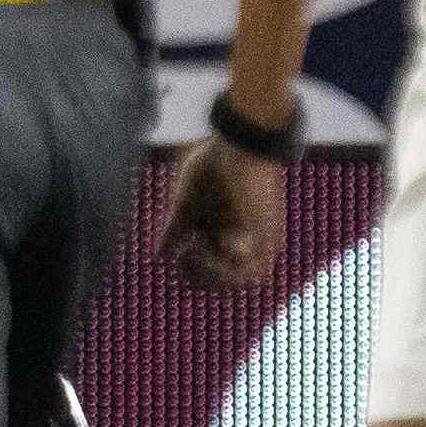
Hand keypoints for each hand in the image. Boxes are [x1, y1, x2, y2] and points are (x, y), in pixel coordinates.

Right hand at [158, 133, 285, 291]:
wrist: (241, 144)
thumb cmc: (214, 165)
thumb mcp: (186, 204)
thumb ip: (174, 231)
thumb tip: (158, 257)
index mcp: (224, 232)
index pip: (209, 270)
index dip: (189, 270)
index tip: (177, 253)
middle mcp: (244, 241)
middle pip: (221, 282)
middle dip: (197, 277)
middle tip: (183, 256)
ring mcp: (258, 243)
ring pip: (235, 283)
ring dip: (209, 274)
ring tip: (193, 250)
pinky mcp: (267, 240)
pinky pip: (248, 274)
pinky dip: (222, 269)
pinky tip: (206, 246)